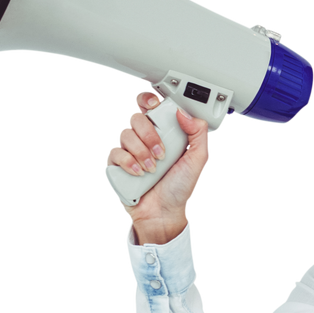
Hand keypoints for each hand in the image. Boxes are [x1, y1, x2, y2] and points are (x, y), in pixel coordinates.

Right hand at [106, 91, 210, 227]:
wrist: (164, 212)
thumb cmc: (179, 186)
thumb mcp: (197, 159)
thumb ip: (198, 132)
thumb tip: (183, 112)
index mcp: (163, 131)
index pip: (150, 105)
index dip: (149, 100)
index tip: (155, 106)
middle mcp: (145, 137)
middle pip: (137, 117)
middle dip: (150, 134)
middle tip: (161, 153)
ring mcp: (130, 150)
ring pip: (126, 133)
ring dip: (142, 152)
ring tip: (153, 168)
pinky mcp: (117, 163)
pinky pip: (115, 152)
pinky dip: (129, 162)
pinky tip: (139, 172)